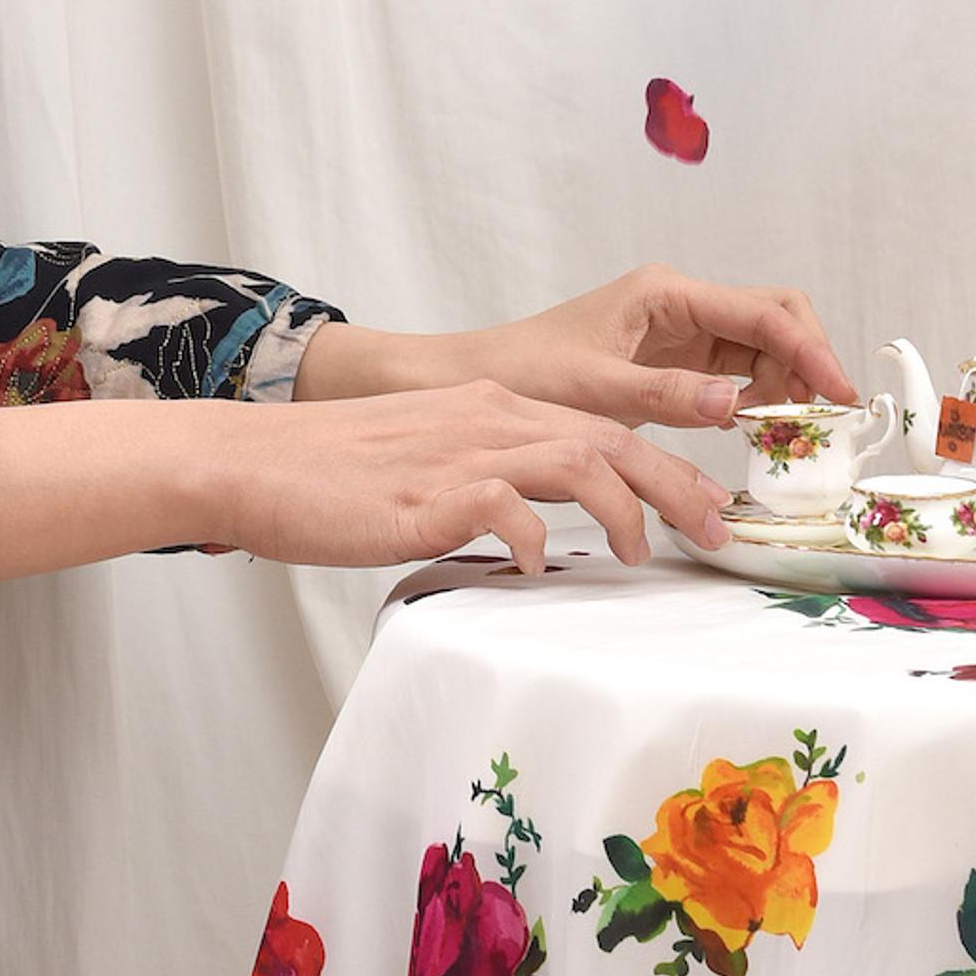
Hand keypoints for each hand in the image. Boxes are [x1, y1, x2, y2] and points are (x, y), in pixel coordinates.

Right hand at [0, 382, 735, 585]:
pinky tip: (543, 568)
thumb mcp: (430, 462)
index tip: (710, 504)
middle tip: (719, 530)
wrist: (255, 463)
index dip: (667, 463)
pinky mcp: (431, 491)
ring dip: (627, 508)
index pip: (604, 426)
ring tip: (650, 552)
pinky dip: (538, 539)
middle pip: (613, 439)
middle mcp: (491, 417)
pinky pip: (509, 511)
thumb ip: (489, 480)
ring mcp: (463, 451)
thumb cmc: (336, 477)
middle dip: (678, 482)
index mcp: (496, 407)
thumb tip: (536, 528)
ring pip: (579, 462)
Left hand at [297, 265, 850, 432]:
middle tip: (826, 422)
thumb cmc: (524, 373)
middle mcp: (683, 305)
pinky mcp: (676, 367)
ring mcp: (683, 335)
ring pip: (765, 351)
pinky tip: (762, 437)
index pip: (765, 311)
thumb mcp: (595, 389)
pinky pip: (739, 378)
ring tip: (796, 439)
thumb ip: (667, 395)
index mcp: (667, 293)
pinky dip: (761, 404)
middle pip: (777, 320)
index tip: (839, 395)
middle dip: (810, 363)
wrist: (477, 382)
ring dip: (789, 389)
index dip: (812, 350)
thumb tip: (736, 402)